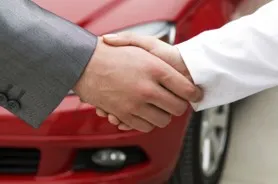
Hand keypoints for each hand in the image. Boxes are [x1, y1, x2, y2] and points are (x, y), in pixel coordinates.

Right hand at [74, 37, 201, 131]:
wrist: (84, 63)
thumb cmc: (113, 54)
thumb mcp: (142, 47)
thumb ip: (165, 63)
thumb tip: (184, 79)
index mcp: (156, 69)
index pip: (187, 89)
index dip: (194, 94)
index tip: (194, 95)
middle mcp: (147, 88)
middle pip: (177, 108)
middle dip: (178, 105)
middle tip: (175, 100)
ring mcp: (134, 104)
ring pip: (162, 120)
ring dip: (163, 114)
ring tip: (158, 106)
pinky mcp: (123, 114)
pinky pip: (144, 126)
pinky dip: (147, 121)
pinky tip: (144, 111)